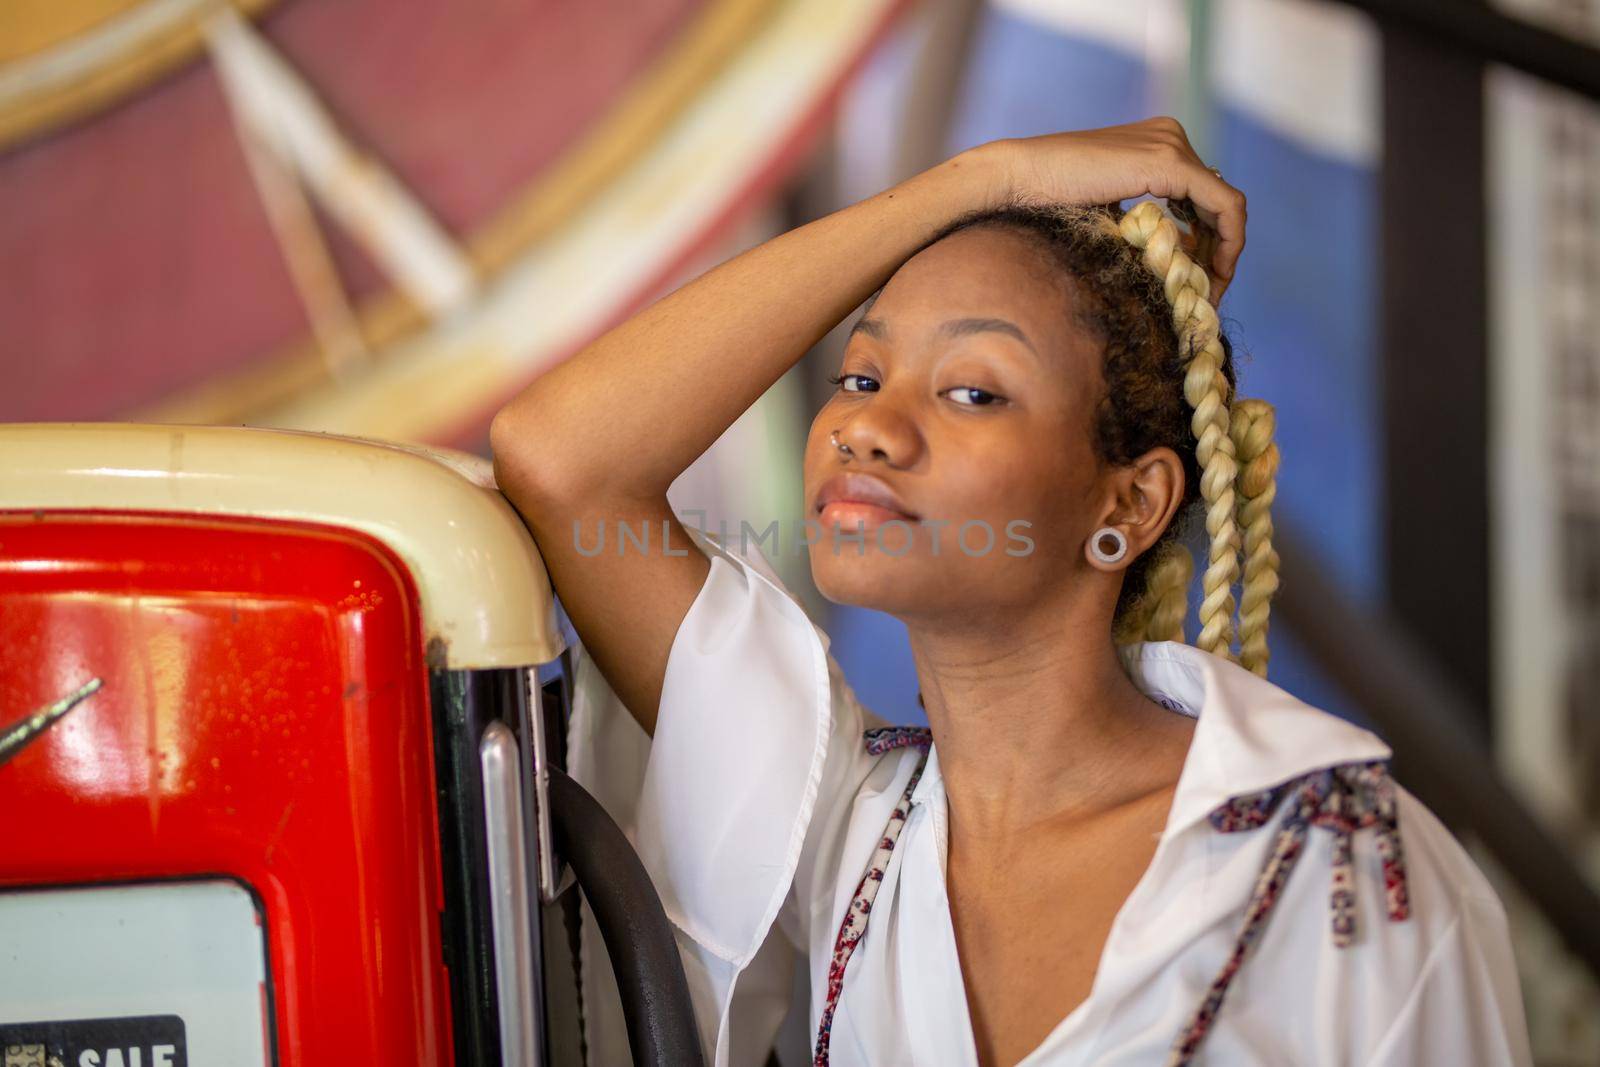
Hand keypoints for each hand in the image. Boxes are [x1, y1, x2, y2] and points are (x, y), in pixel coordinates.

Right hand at [971, 116, 1246, 302]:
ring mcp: (1173, 145)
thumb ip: (1140, 219)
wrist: (1020, 177)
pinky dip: (1226, 242)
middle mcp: (1172, 136)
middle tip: (1208, 294)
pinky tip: (1211, 275)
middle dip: (1219, 250)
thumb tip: (1170, 253)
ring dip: (1224, 251)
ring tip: (1209, 292)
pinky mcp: (1170, 162)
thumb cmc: (1046, 200)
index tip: (1198, 278)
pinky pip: (1224, 204)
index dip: (1209, 239)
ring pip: (1227, 205)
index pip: (1203, 195)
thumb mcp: (1107, 209)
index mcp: (1157, 142)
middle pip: (1218, 201)